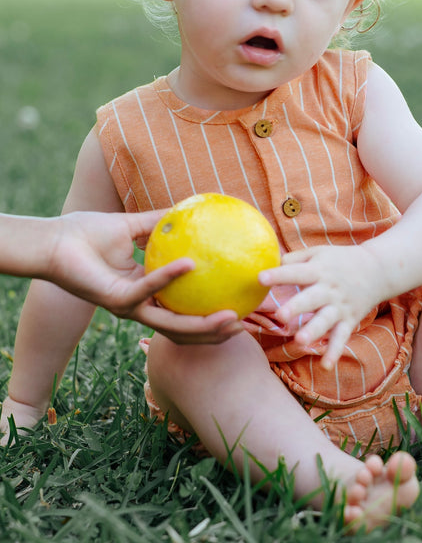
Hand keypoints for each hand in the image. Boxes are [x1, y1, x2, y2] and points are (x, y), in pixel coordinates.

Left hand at [46, 210, 242, 344]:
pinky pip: (149, 288)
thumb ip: (162, 222)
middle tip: (244, 326)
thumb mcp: (133, 225)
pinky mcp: (116, 299)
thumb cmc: (88, 232)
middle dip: (214, 334)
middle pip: (183, 330)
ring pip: (171, 324)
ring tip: (231, 317)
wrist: (55, 239)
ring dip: (202, 325)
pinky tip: (191, 264)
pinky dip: (170, 277)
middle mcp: (140, 306)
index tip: (241, 311)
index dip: (210, 318)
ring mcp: (129, 306)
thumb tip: (193, 208)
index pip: (184, 314)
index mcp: (147, 293)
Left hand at [259, 244, 386, 368]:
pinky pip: (341, 338)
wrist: (378, 269)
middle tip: (279, 316)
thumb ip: (294, 259)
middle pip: (311, 299)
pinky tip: (326, 366)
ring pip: (325, 321)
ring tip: (299, 341)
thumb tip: (269, 263)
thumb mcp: (319, 252)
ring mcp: (340, 306)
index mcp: (319, 270)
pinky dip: (334, 352)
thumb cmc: (340, 260)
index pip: (296, 272)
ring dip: (313, 331)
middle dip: (296, 307)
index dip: (278, 275)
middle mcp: (329, 289)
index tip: (260, 278)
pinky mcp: (349, 320)